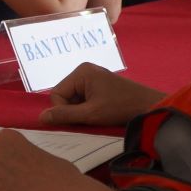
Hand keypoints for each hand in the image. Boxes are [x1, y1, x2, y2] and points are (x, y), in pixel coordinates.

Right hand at [39, 63, 166, 125]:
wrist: (149, 106)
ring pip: (73, 99)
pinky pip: (82, 98)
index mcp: (80, 72)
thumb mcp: (90, 113)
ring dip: (80, 111)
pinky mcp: (99, 85)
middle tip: (89, 118)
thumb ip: (65, 115)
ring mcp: (92, 77)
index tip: (79, 119)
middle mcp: (84, 70)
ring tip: (96, 116)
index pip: (56, 94)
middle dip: (72, 110)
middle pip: (64, 95)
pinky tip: (100, 113)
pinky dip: (87, 109)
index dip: (63, 110)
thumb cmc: (120, 108)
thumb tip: (41, 117)